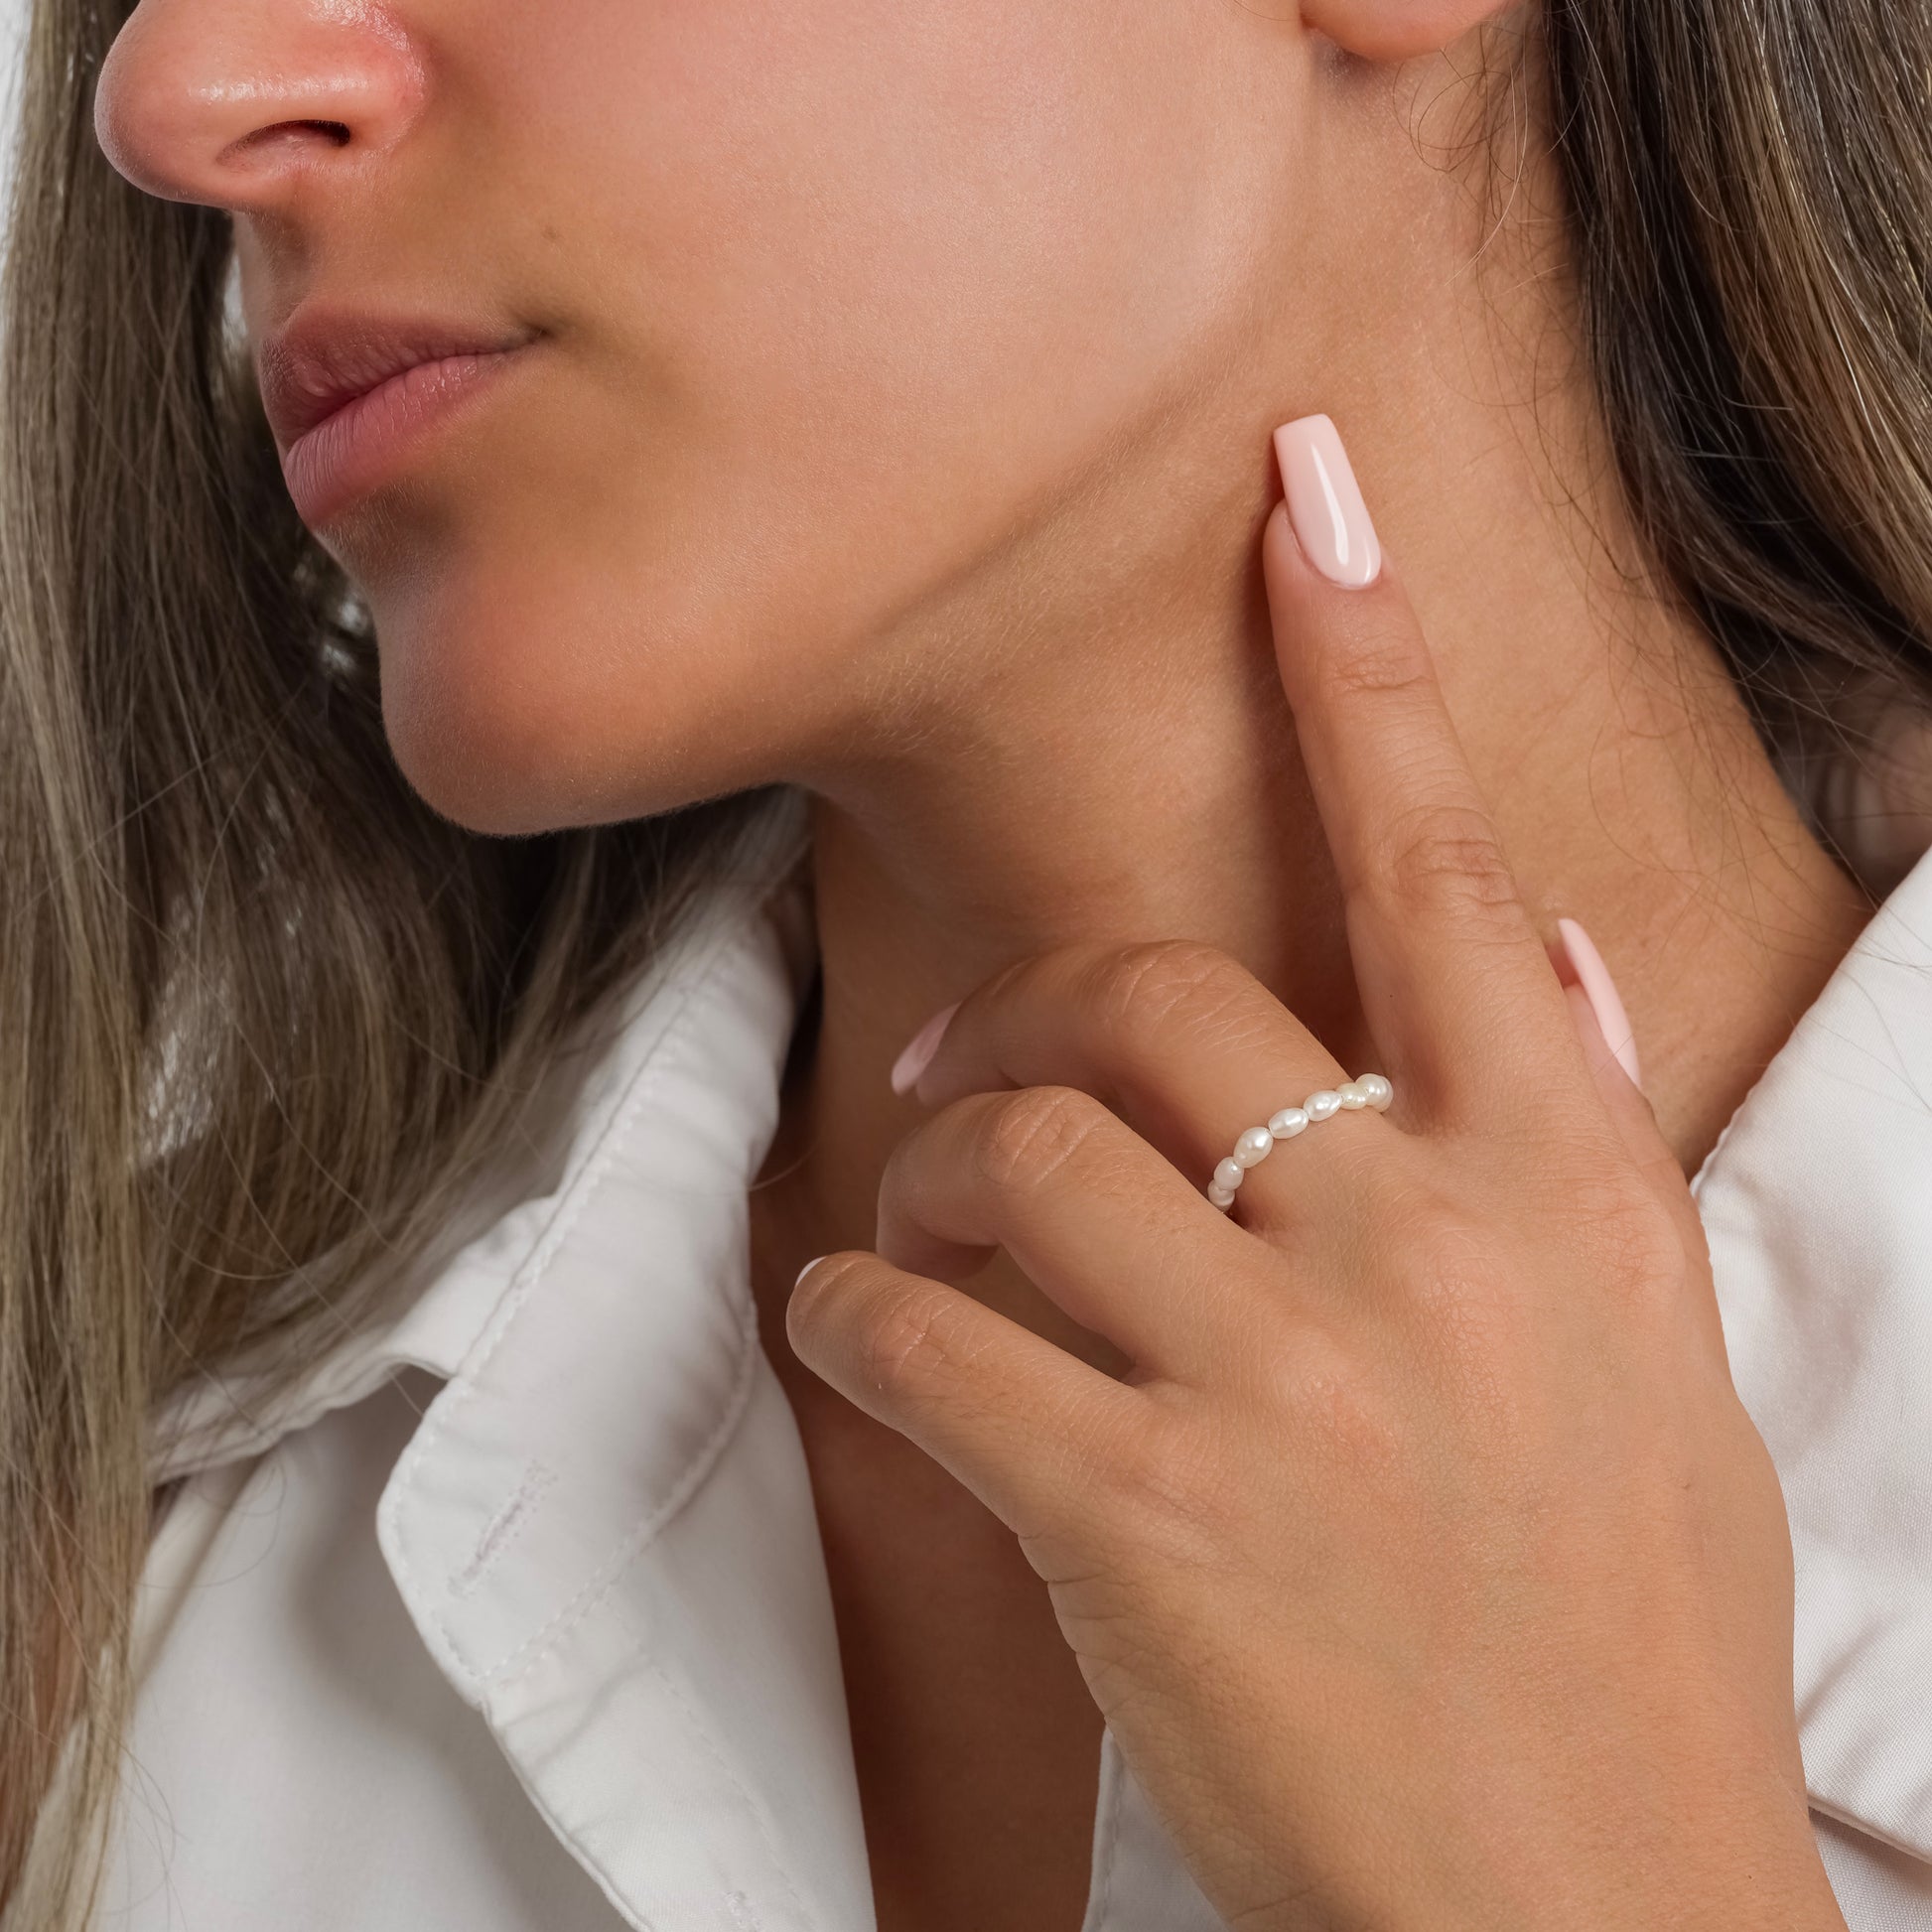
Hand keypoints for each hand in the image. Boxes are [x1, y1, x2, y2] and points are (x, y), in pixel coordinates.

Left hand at [786, 419, 1844, 1930]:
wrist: (1590, 1906)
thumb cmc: (1618, 1638)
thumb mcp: (1651, 1365)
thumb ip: (1578, 1139)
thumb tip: (1534, 959)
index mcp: (1561, 1186)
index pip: (1447, 865)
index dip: (1365, 660)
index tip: (1298, 496)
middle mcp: (1423, 1241)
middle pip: (1155, 993)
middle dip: (1026, 1006)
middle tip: (965, 1063)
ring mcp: (1279, 1373)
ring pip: (1015, 1147)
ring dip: (933, 1177)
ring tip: (934, 1242)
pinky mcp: (1140, 1510)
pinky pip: (921, 1334)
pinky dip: (862, 1324)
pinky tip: (885, 1355)